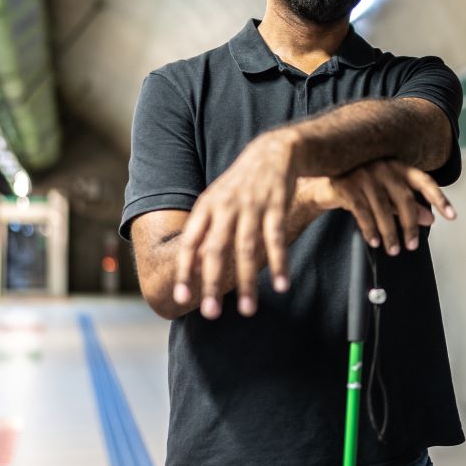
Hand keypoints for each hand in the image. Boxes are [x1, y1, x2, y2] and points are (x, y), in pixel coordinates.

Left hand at [175, 130, 298, 319]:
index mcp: (206, 207)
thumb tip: (190, 269)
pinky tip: (282, 285)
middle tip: (211, 313)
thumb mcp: (215, 201)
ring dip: (247, 282)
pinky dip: (280, 263)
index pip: (190, 243)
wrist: (272, 152)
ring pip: (247, 250)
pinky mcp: (276, 207)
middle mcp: (226, 207)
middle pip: (216, 250)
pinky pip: (276, 239)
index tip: (182, 298)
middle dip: (212, 283)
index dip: (185, 271)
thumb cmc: (240, 184)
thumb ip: (203, 232)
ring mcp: (252, 207)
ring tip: (249, 310)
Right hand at [304, 158, 456, 255]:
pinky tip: (373, 242)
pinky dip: (370, 229)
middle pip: (404, 199)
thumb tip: (430, 219)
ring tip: (393, 249)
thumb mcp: (386, 197)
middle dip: (410, 226)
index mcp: (397, 166)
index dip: (439, 198)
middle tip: (412, 246)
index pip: (423, 181)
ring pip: (383, 208)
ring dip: (389, 233)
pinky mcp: (347, 185)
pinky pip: (362, 211)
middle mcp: (383, 166)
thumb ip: (407, 205)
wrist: (324, 185)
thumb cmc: (361, 189)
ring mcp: (364, 173)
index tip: (451, 216)